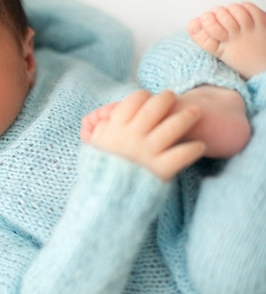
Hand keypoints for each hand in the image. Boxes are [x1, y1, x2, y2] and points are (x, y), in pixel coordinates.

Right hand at [86, 90, 205, 180]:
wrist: (103, 198)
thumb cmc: (98, 170)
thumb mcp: (94, 145)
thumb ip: (103, 128)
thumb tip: (109, 115)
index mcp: (115, 128)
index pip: (133, 100)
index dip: (143, 96)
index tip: (147, 97)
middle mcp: (133, 136)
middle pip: (155, 108)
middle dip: (166, 98)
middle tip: (171, 96)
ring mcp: (148, 151)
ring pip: (173, 126)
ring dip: (186, 117)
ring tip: (194, 112)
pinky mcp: (161, 168)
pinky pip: (182, 154)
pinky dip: (193, 149)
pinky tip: (199, 146)